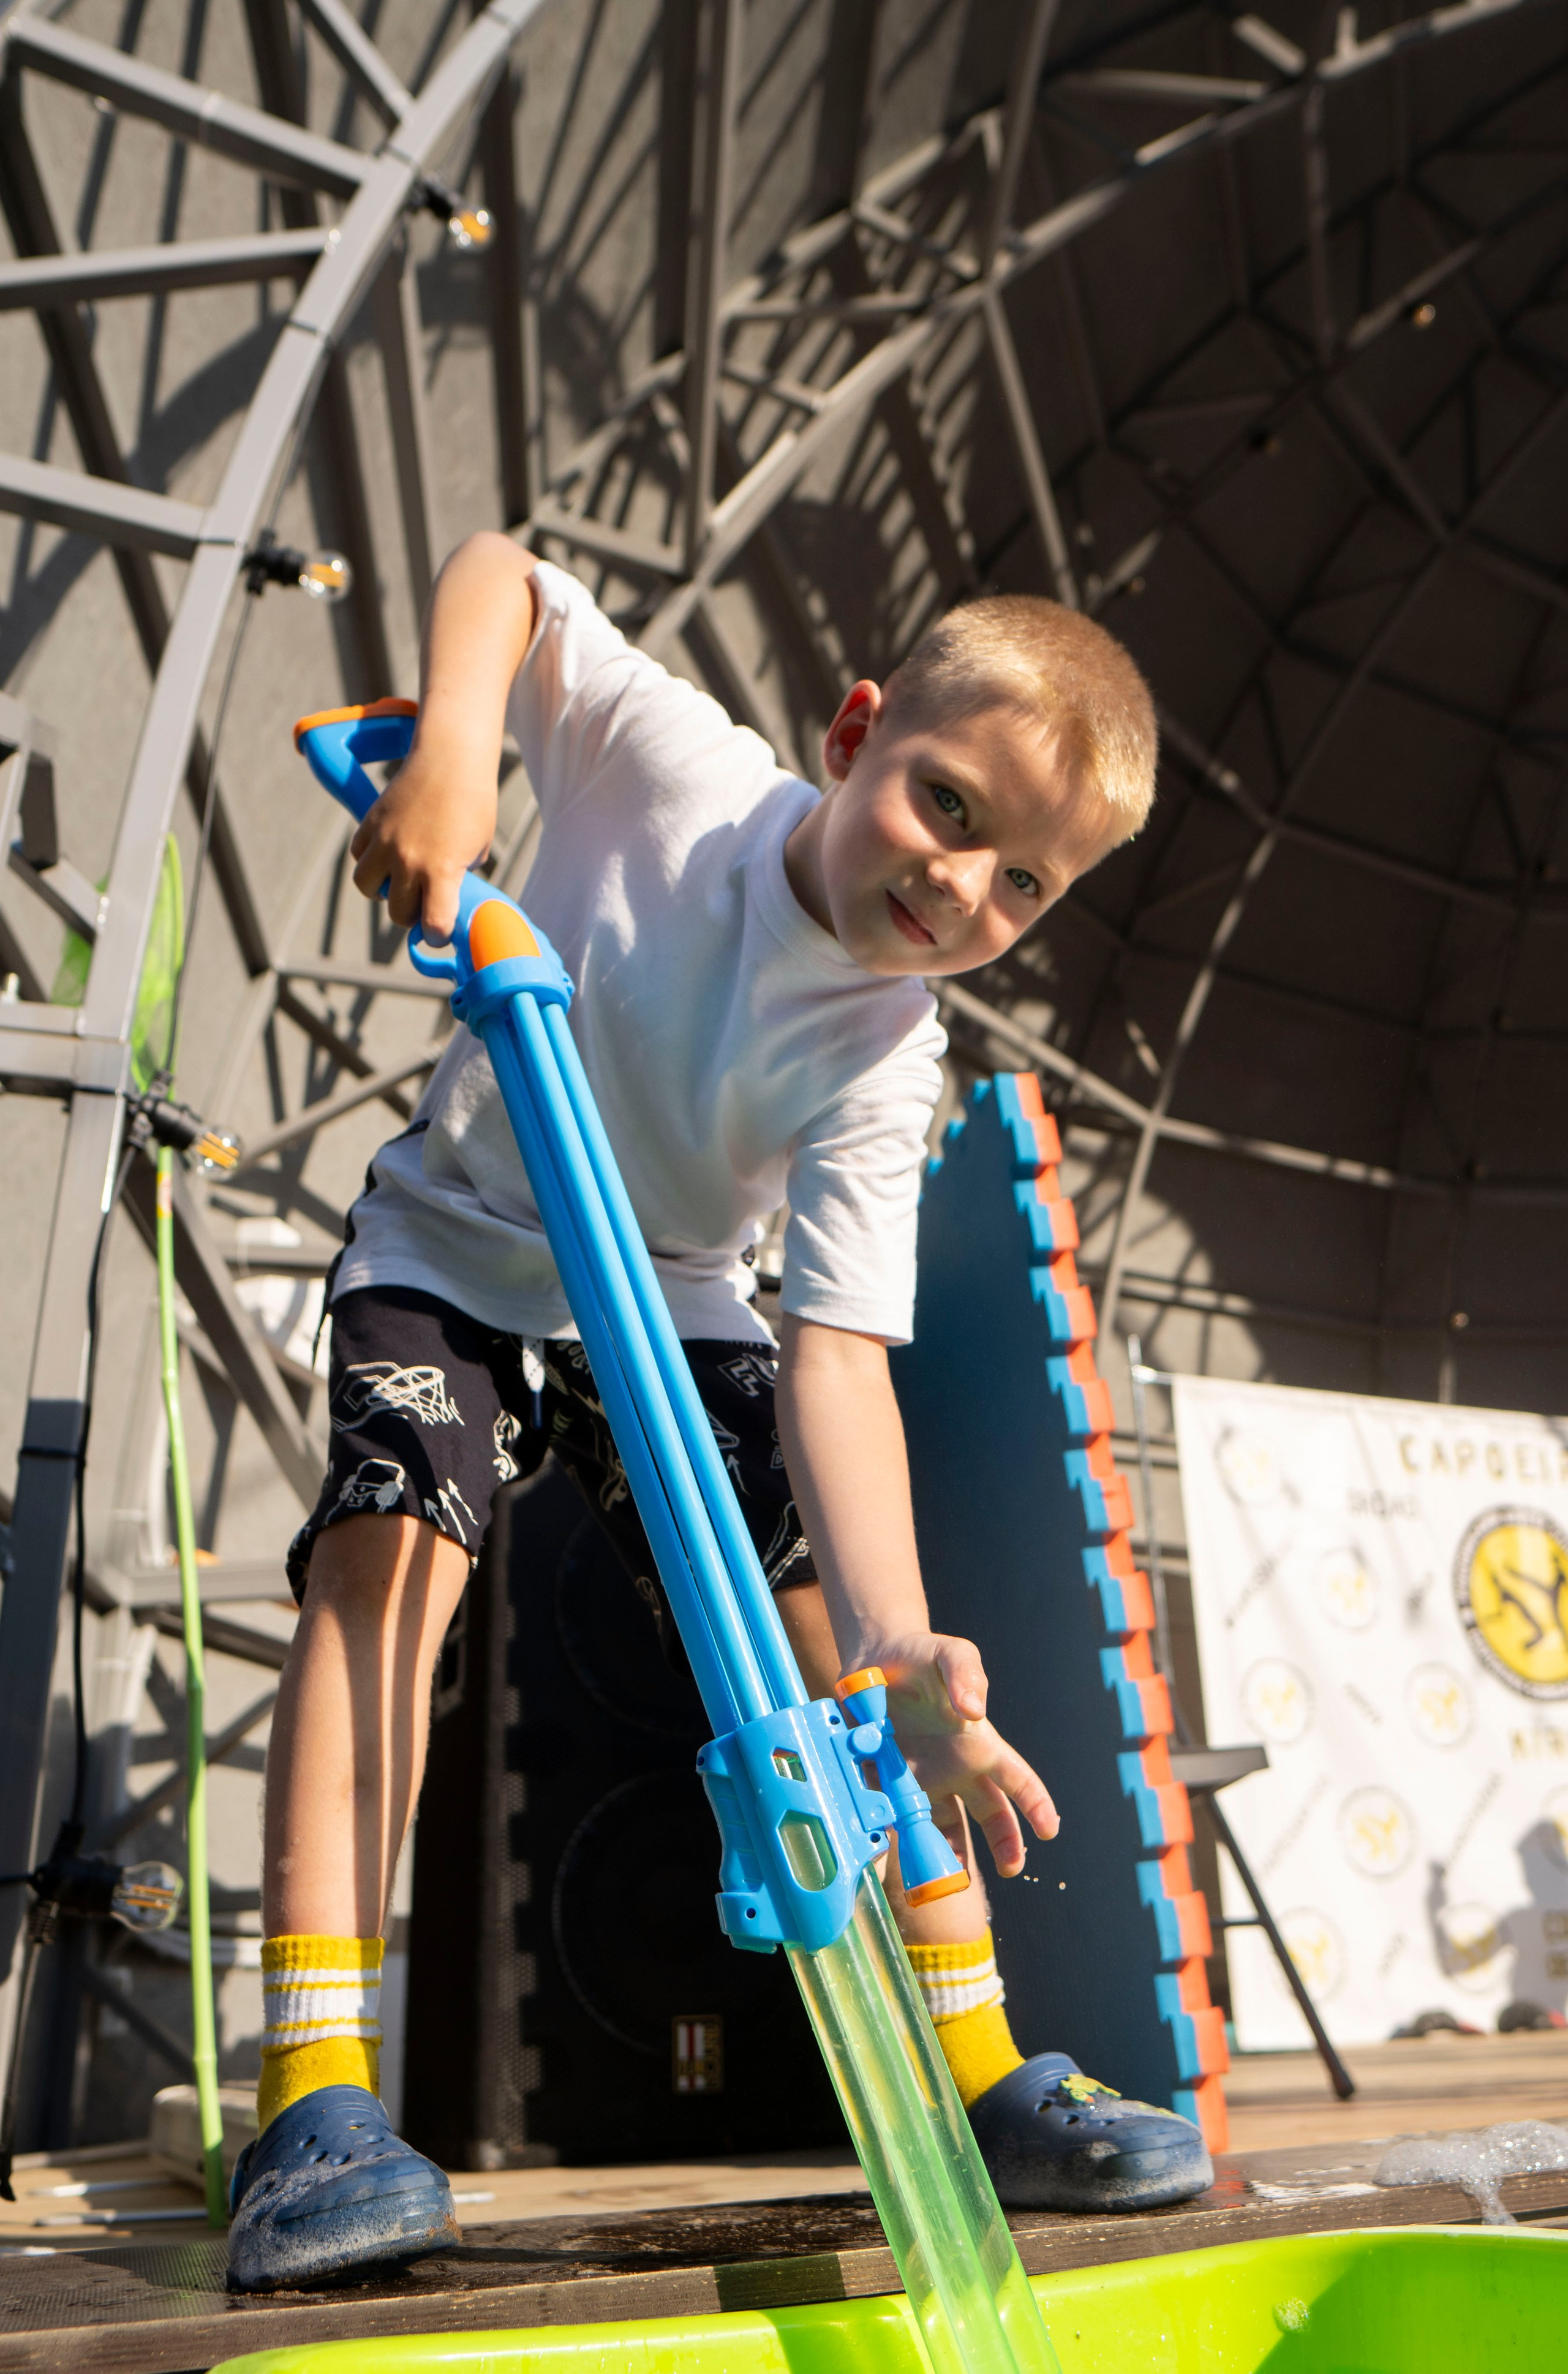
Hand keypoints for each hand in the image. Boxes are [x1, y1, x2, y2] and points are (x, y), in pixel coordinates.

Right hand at [349, 739, 496, 940]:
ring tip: (401, 877)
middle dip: (412, 912)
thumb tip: (440, 899)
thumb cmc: (473, 804)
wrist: (451, 759)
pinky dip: (370, 862)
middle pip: (398, 913)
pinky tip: (389, 853)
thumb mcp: (477, 849)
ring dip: (384, 890)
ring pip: (368, 888)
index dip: (438, 934)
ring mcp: (385, 842)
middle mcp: (408, 861)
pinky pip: (359, 857)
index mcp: (441, 871)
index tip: (441, 927)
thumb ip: (457, 878)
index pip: (433, 925)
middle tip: (424, 898)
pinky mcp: (370, 824)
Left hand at [867, 1631, 1058, 1878]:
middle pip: (991, 1817)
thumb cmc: (922, 1656)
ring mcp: (924, 1781)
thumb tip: (975, 1710)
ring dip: (948, 1854)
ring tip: (949, 1877)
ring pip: (944, 1830)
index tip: (1049, 1830)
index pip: (1019, 1780)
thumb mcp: (950, 1654)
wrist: (872, 1659)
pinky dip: (898, 1835)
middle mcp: (956, 1770)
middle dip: (1006, 1846)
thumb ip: (966, 1674)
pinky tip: (895, 1846)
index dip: (1037, 1805)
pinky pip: (897, 1817)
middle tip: (1011, 1869)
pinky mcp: (888, 1784)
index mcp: (980, 1745)